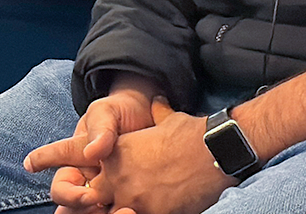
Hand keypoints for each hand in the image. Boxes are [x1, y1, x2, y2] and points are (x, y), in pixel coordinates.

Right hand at [26, 76, 161, 211]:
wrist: (156, 116)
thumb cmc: (124, 112)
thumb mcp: (107, 111)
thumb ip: (99, 128)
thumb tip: (91, 152)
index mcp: (76, 159)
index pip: (54, 166)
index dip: (41, 169)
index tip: (34, 165)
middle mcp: (87, 181)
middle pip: (68, 203)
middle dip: (74, 203)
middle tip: (90, 198)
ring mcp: (109, 194)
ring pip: (92, 213)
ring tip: (122, 208)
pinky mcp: (132, 199)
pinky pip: (120, 212)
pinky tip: (133, 210)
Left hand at [89, 101, 232, 213]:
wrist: (214, 149)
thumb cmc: (189, 132)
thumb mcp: (163, 117)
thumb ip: (154, 113)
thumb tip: (157, 102)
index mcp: (113, 154)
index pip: (91, 175)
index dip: (100, 181)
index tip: (113, 182)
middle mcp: (116, 177)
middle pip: (97, 197)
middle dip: (108, 198)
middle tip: (129, 195)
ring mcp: (133, 198)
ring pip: (116, 211)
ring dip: (127, 208)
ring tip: (145, 201)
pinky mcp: (154, 212)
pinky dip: (146, 213)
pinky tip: (161, 208)